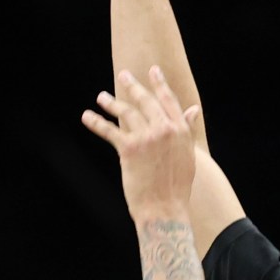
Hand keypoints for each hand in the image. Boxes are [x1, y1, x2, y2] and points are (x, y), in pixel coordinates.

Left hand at [82, 65, 199, 218]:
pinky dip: (96, 122)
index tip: (153, 70)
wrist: (165, 208)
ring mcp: (146, 138)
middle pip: (145, 101)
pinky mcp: (129, 149)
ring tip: (101, 96)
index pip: (168, 100)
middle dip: (133, 86)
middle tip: (123, 75)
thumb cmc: (177, 186)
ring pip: (126, 113)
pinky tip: (87, 116)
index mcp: (181, 130)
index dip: (159, 84)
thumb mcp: (188, 155)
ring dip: (111, 103)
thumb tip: (193, 110)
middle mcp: (165, 130)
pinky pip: (109, 131)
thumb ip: (187, 130)